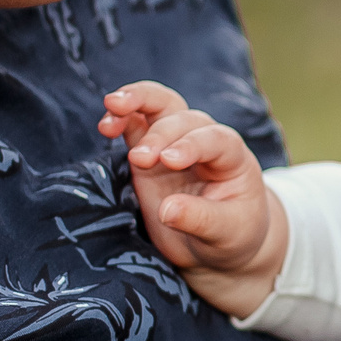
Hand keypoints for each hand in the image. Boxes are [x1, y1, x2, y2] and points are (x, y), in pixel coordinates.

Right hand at [98, 81, 285, 317]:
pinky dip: (121, 117)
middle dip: (160, 135)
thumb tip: (166, 210)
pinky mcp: (150, 150)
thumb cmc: (231, 234)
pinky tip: (107, 124)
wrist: (218, 241)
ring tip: (113, 105)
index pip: (216, 140)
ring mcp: (177, 141)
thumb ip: (200, 220)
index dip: (192, 145)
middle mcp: (206, 141)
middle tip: (139, 159)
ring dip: (138, 100)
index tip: (168, 161)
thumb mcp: (226, 233)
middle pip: (185, 120)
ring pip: (161, 105)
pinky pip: (136, 123)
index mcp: (233, 159)